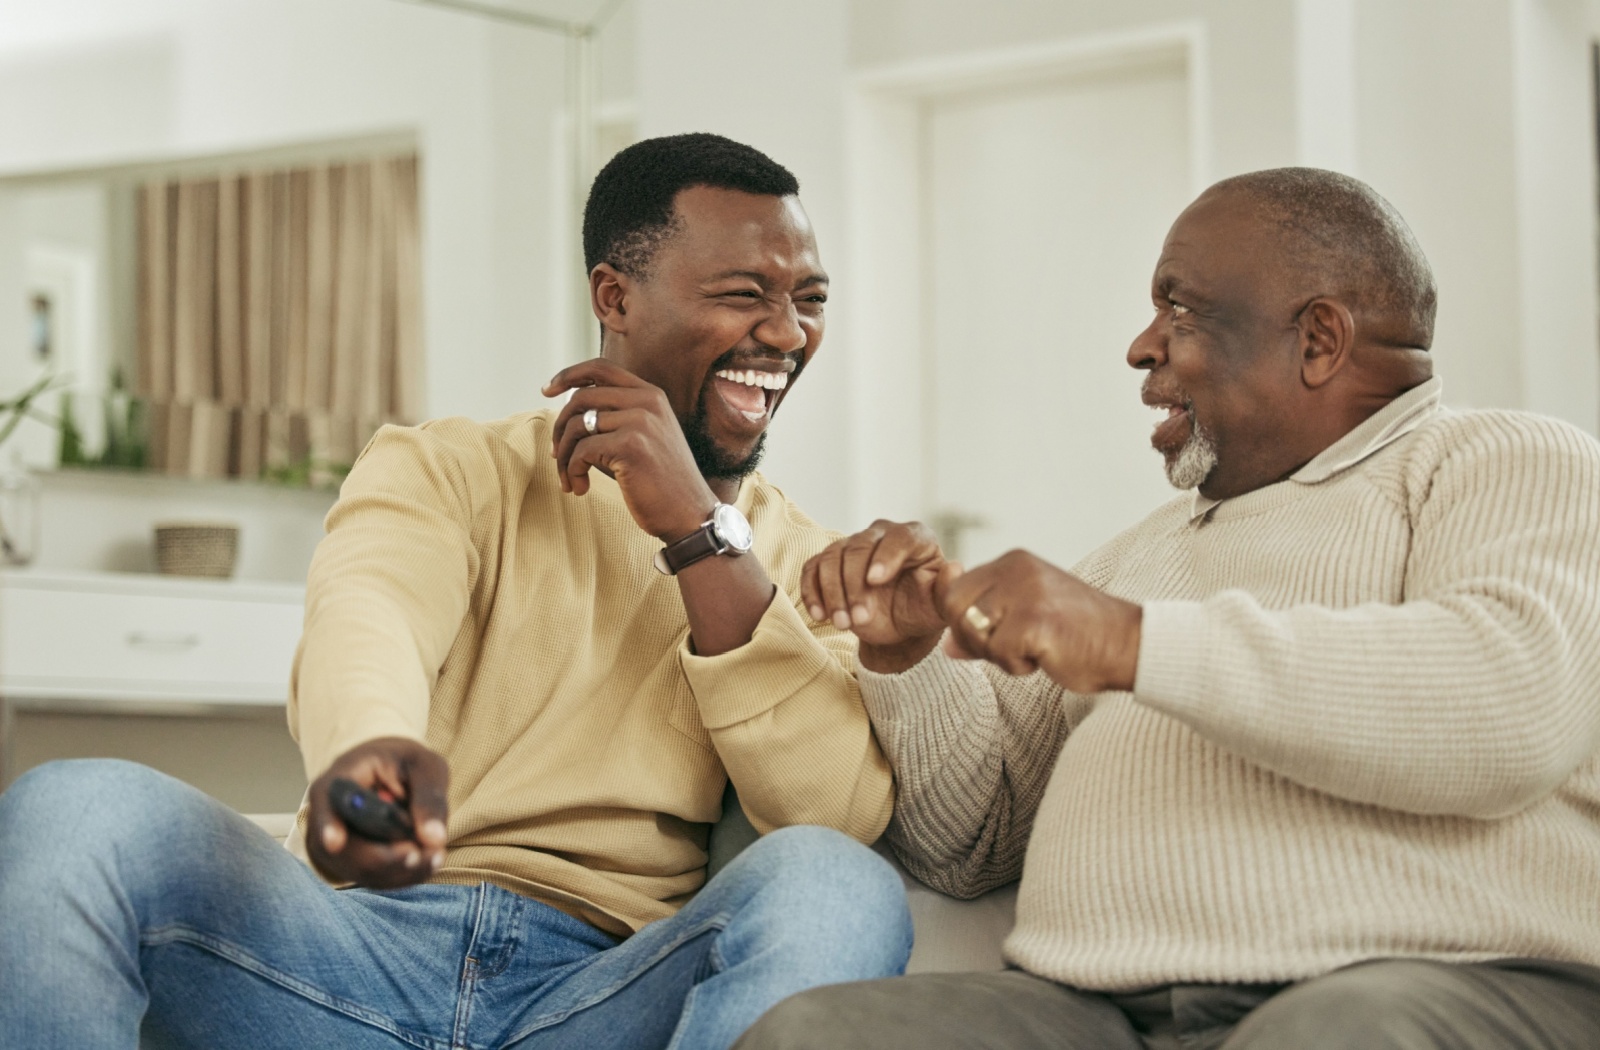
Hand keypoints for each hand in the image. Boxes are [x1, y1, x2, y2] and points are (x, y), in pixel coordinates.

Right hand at [306, 737, 449, 888]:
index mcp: (339, 781)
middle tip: (429, 853)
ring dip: (402, 869)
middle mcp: (327, 816)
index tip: (335, 843)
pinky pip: (373, 879)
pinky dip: (404, 875)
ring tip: (436, 854)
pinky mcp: (349, 865)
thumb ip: (430, 797)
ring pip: (362, 870)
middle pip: (345, 848)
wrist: (391, 773)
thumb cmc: (405, 764)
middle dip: (388, 857)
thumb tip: (434, 839)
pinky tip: (428, 862)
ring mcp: (333, 846)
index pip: (327, 803)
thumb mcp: (424, 767)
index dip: (329, 824)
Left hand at [543, 359, 717, 541]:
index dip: (568, 375)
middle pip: (580, 398)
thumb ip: (610, 422)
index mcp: (651, 395)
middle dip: (560, 428)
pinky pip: (581, 451)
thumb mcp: (639, 441)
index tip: (547, 391)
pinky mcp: (631, 446)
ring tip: (569, 479)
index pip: (601, 368)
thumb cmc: (659, 484)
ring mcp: (640, 422)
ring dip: (562, 456)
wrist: (690, 515)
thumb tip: (564, 419)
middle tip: (555, 456)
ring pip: (577, 426)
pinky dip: (572, 471)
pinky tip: (580, 487)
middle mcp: (647, 402)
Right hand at [801, 520, 957, 672]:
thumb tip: (956, 569)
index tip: (875, 581)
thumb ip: (946, 589)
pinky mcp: (830, 563)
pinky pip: (812, 568)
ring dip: (833, 592)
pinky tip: (819, 616)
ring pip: (832, 556)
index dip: (886, 556)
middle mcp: (882, 534)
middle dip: (855, 585)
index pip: (900, 538)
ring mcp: (853, 546)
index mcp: (915, 538)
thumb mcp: (938, 606)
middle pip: (860, 546)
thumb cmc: (922, 609)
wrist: (899, 623)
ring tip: (843, 624)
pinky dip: (811, 592)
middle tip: (859, 618)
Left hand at [940, 549, 1142, 693]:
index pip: (953, 588)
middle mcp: (1016, 568)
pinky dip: (1017, 666)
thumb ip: (985, 627)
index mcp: (1012, 562)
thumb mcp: (1025, 621)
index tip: (993, 635)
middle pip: (954, 606)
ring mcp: (1026, 591)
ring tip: (1033, 650)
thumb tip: (947, 646)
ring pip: (972, 630)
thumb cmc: (1079, 637)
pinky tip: (1045, 657)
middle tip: (1011, 648)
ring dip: (998, 654)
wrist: (1128, 645)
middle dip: (973, 638)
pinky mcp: (1035, 619)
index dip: (961, 621)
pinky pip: (998, 651)